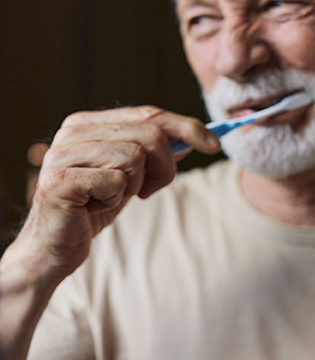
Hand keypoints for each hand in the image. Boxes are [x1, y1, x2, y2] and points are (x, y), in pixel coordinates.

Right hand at [13, 106, 219, 285]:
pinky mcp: (61, 180)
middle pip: (150, 134)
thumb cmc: (93, 207)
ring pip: (136, 156)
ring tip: (114, 196)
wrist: (54, 246)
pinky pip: (118, 181)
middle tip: (149, 190)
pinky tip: (96, 206)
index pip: (149, 114)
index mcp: (89, 123)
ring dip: (136, 184)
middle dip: (165, 166)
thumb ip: (153, 152)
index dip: (187, 127)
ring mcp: (64, 154)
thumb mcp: (131, 174)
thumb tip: (193, 136)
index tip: (214, 144)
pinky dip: (117, 198)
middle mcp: (73, 131)